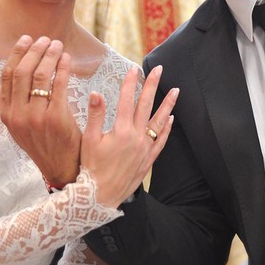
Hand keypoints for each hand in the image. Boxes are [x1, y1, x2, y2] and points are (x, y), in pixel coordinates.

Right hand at [0, 35, 81, 187]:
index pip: (7, 76)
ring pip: (40, 76)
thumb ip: (4, 105)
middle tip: (46, 39)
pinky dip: (63, 68)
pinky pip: (59, 85)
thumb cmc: (40, 142)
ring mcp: (36, 117)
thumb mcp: (17, 126)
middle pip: (23, 73)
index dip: (16, 54)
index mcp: (7, 114)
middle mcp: (18, 114)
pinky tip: (67, 59)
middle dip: (35, 51)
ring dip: (50, 56)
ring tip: (58, 45)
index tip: (26, 40)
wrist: (59, 165)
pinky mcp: (56, 118)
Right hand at [81, 66, 176, 207]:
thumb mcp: (88, 140)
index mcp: (121, 130)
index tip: (133, 69)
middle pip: (146, 106)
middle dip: (152, 86)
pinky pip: (161, 141)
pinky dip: (166, 129)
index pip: (127, 100)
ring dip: (167, 105)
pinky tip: (171, 119)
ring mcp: (144, 148)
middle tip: (159, 70)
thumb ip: (95, 115)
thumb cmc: (91, 168)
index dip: (130, 83)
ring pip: (159, 122)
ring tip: (175, 90)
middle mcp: (136, 137)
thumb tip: (96, 93)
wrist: (99, 196)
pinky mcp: (148, 159)